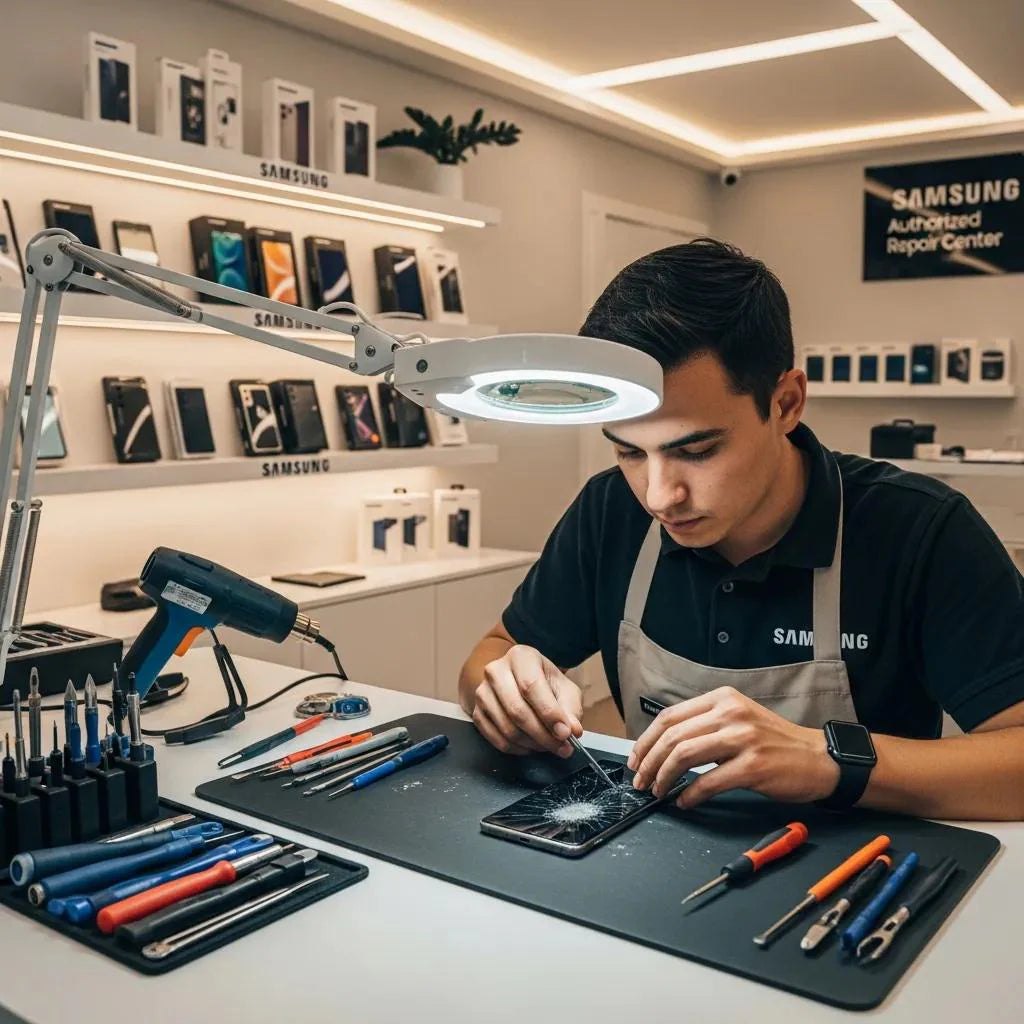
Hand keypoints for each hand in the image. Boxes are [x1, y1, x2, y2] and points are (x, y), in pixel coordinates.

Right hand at [470, 645, 582, 756]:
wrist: (524, 682)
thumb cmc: (546, 684)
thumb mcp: (565, 689)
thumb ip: (571, 709)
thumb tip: (572, 730)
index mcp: (520, 657)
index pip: (530, 686)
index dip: (549, 713)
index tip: (565, 732)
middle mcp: (496, 671)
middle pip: (517, 710)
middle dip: (543, 734)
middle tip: (562, 747)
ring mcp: (482, 692)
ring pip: (507, 727)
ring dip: (532, 744)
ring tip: (549, 746)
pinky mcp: (477, 712)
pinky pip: (495, 739)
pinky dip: (517, 749)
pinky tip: (531, 746)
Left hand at [626, 686, 839, 808]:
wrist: (818, 759)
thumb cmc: (776, 743)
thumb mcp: (739, 719)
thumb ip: (705, 725)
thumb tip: (664, 745)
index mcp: (722, 699)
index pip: (669, 716)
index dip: (646, 740)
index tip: (637, 758)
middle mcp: (730, 714)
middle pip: (672, 736)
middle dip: (649, 761)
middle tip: (641, 780)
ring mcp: (742, 738)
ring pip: (684, 755)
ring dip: (663, 777)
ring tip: (658, 791)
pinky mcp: (752, 766)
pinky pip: (708, 782)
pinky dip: (689, 794)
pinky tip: (684, 801)